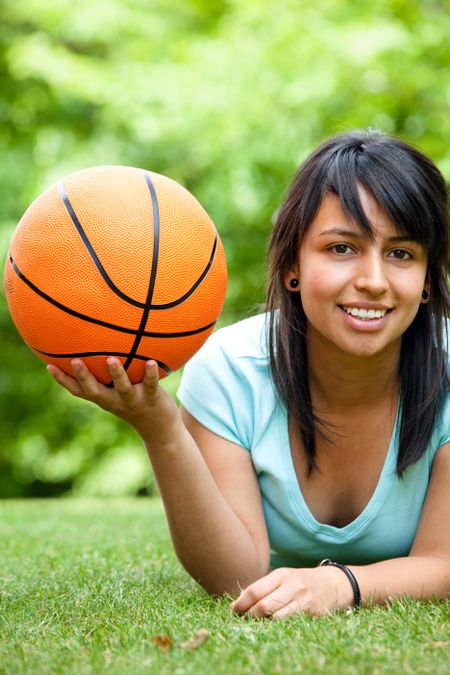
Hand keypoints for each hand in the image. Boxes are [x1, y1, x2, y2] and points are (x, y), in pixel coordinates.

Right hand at [47, 358, 181, 445]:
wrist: (158, 427)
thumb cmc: (134, 400)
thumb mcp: (117, 389)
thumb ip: (106, 372)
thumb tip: (97, 343)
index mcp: (102, 397)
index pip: (78, 390)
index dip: (63, 380)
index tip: (49, 365)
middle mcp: (113, 400)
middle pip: (94, 390)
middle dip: (83, 376)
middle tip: (74, 360)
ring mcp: (132, 400)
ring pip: (122, 388)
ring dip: (116, 374)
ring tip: (110, 360)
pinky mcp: (151, 398)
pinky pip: (150, 384)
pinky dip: (151, 374)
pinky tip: (152, 361)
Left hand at [229, 566, 353, 618]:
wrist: (332, 583)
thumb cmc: (300, 582)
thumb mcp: (283, 577)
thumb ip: (263, 587)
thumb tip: (239, 602)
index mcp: (281, 574)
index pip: (255, 590)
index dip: (241, 603)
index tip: (233, 610)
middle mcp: (291, 586)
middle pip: (263, 606)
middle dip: (250, 616)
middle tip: (245, 619)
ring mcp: (303, 600)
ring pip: (275, 618)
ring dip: (263, 624)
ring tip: (259, 624)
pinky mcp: (312, 613)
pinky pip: (290, 624)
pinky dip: (279, 627)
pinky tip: (275, 626)